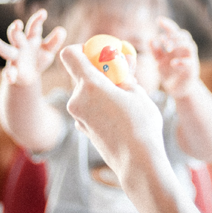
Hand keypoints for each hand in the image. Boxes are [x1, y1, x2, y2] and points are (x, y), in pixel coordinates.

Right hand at [0, 9, 66, 85]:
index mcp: (30, 38)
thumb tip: (61, 30)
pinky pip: (8, 72)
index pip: (33, 27)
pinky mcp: (12, 71)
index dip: (37, 20)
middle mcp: (20, 45)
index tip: (43, 13)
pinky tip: (9, 77)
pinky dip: (8, 74)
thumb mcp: (48, 51)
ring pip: (6, 50)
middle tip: (17, 24)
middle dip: (15, 30)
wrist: (29, 77)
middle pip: (16, 35)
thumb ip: (54, 41)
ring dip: (1, 46)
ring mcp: (15, 58)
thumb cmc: (38, 58)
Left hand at [60, 44, 165, 177]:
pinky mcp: (82, 129)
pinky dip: (99, 105)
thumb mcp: (137, 93)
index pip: (70, 55)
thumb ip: (124, 75)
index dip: (81, 49)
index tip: (98, 53)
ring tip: (124, 98)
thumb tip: (122, 62)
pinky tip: (118, 114)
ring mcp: (77, 116)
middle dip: (97, 71)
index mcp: (90, 85)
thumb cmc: (141, 125)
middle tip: (118, 75)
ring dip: (100, 90)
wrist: (137, 163)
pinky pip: (87, 108)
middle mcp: (77, 99)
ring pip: (85, 92)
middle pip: (79, 74)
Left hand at [151, 17, 200, 97]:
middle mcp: (185, 50)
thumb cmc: (169, 73)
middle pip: (184, 35)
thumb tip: (150, 39)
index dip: (168, 25)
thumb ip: (155, 51)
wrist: (178, 89)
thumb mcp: (159, 61)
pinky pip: (189, 63)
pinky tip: (172, 63)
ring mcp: (190, 59)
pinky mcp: (192, 70)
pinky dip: (181, 62)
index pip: (174, 31)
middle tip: (163, 40)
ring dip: (178, 44)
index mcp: (177, 46)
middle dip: (173, 35)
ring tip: (167, 48)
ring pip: (190, 46)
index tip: (158, 20)